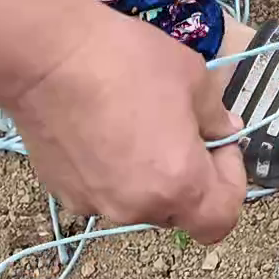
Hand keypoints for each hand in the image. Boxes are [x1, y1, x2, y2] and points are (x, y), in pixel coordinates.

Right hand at [4, 10, 246, 242]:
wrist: (48, 58)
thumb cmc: (129, 62)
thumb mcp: (194, 78)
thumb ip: (216, 116)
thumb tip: (225, 132)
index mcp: (178, 185)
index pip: (220, 220)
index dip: (230, 184)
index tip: (220, 146)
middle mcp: (136, 207)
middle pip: (178, 211)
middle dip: (189, 177)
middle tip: (181, 130)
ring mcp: (94, 203)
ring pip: (139, 201)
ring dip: (149, 175)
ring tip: (136, 125)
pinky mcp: (62, 192)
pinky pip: (103, 190)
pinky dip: (112, 170)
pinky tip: (102, 129)